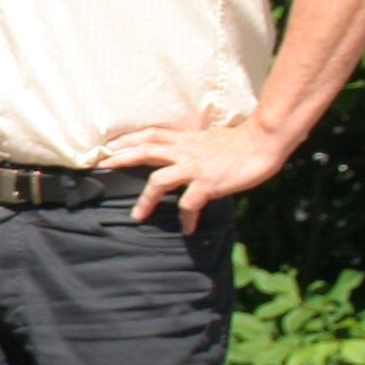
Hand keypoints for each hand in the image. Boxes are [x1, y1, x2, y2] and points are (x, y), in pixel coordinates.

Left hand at [99, 116, 292, 231]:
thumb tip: (183, 153)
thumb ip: (192, 145)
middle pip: (145, 151)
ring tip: (137, 216)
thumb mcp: (209, 139)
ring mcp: (195, 167)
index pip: (150, 135)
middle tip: (101, 167)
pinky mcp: (208, 183)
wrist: (262, 142)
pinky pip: (190, 203)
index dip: (128, 139)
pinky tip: (187, 228)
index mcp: (185, 140)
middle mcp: (185, 151)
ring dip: (146, 199)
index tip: (108, 145)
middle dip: (121, 159)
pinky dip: (186, 217)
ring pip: (159, 180)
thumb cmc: (240, 142)